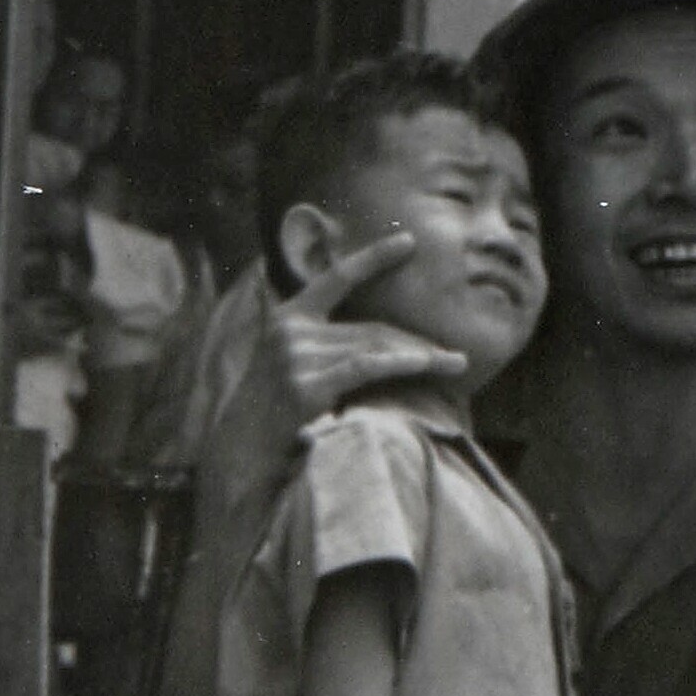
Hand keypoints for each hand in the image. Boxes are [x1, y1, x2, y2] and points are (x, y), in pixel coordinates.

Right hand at [271, 226, 451, 420]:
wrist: (238, 455)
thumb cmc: (272, 415)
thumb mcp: (290, 365)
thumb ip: (322, 343)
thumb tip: (382, 341)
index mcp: (287, 316)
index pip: (337, 277)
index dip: (374, 257)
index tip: (410, 240)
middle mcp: (291, 330)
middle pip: (371, 328)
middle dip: (417, 341)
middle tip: (457, 354)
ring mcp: (296, 356)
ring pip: (374, 347)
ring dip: (421, 357)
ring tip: (456, 364)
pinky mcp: (305, 385)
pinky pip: (364, 367)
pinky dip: (400, 363)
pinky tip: (426, 365)